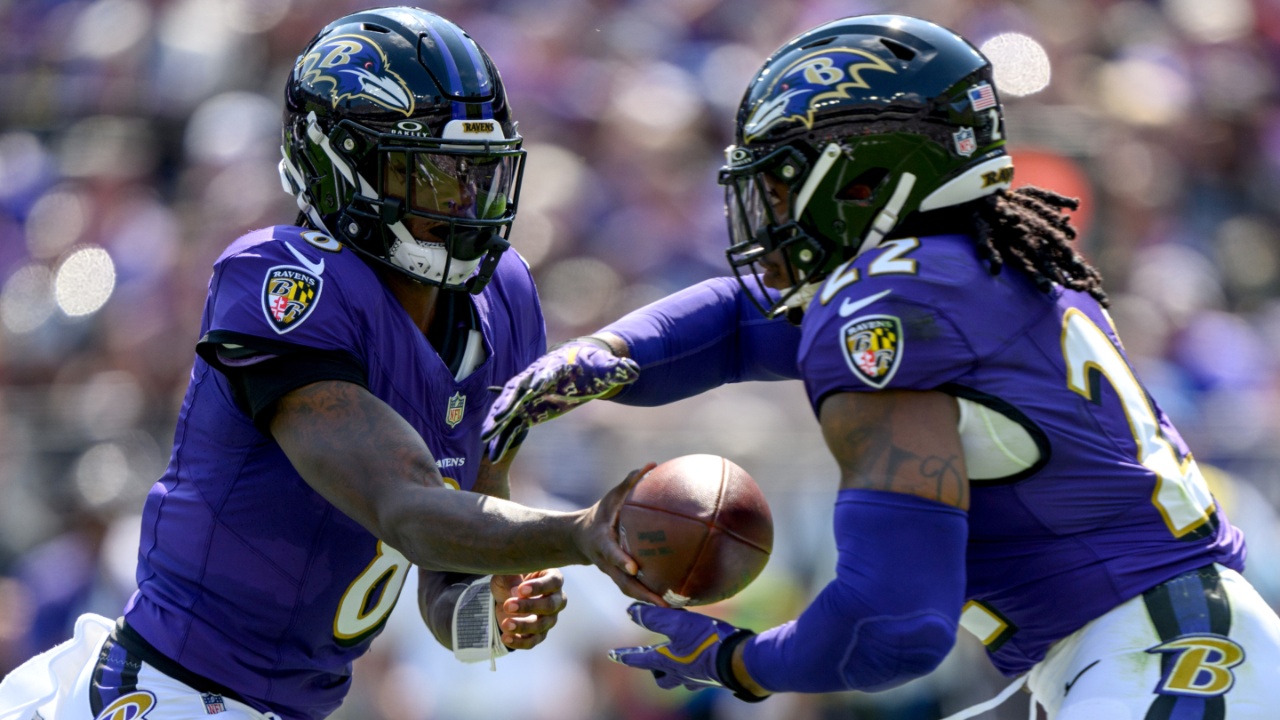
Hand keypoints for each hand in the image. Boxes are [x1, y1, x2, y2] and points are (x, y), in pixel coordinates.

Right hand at [482, 339, 639, 460]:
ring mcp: (528, 396)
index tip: (535, 389)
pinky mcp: (527, 410)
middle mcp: (536, 380)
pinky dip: (502, 436)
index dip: (540, 380)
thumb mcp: (608, 366)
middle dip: (508, 402)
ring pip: (509, 409)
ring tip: (485, 438)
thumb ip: (619, 368)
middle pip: (518, 390)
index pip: (546, 373)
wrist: (579, 364)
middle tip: (498, 415)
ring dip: (496, 423)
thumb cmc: (593, 364)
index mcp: (555, 367)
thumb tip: (633, 369)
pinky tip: (492, 453)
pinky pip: (512, 425)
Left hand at [490, 569, 565, 649]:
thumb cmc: (511, 578)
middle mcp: (556, 599)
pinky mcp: (539, 633)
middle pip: (550, 605)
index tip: (521, 590)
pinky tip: (506, 637)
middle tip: (508, 605)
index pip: (554, 582)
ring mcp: (549, 618)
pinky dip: (519, 641)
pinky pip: (533, 641)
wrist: (504, 596)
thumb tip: (516, 592)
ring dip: (523, 626)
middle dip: (529, 606)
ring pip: (542, 625)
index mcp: (552, 578)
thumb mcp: (507, 573)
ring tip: (506, 623)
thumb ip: (512, 578)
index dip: (539, 587)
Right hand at [576, 464, 667, 605]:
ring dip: (650, 601)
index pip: (610, 553)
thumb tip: (652, 463)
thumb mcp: (611, 496)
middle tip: (664, 603)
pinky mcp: (619, 578)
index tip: (633, 567)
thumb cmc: (600, 514)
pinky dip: (652, 595)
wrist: (578, 538)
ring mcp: (612, 574)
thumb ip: (630, 482)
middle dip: (642, 595)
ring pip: (630, 591)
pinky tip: (675, 598)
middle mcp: (607, 563)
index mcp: (602, 543)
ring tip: (675, 608)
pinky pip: (636, 589)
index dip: (620, 560)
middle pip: (623, 583)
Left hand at [609, 603, 762, 698]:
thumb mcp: (677, 623)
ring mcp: (697, 679)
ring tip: (678, 659)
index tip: (612, 654)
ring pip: (680, 679)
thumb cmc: (706, 641)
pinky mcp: (714, 678)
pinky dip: (696, 668)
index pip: (638, 659)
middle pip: (661, 677)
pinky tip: (702, 659)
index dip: (624, 655)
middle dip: (654, 668)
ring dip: (675, 670)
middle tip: (653, 659)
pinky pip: (700, 676)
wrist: (740, 662)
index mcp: (666, 662)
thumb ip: (653, 617)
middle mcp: (680, 675)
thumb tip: (631, 611)